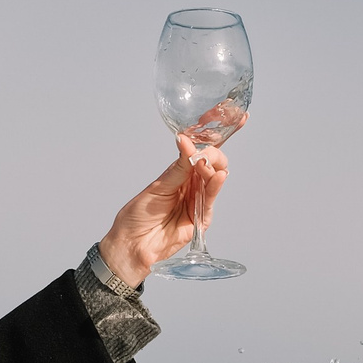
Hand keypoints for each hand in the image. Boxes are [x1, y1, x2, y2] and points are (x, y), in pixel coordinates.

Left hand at [98, 117, 243, 287]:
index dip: (216, 135)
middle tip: (203, 154)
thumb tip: (186, 142)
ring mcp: (198, 200)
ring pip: (215, 178)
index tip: (231, 118)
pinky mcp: (201, 218)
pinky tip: (216, 176)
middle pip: (213, 162)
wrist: (131, 244)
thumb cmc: (137, 216)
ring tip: (204, 163)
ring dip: (212, 167)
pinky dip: (215, 186)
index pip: (201, 150)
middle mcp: (191, 184)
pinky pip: (211, 199)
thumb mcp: (157, 186)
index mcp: (180, 172)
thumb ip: (177, 168)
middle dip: (213, 153)